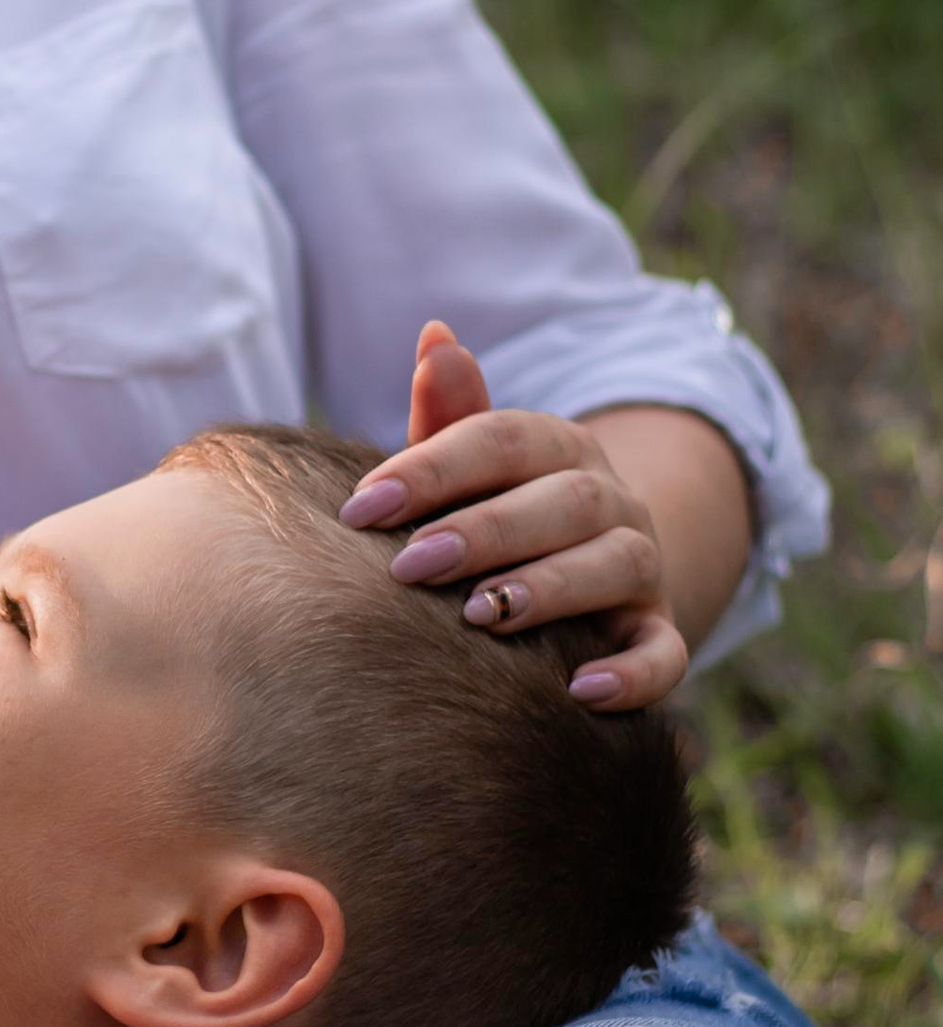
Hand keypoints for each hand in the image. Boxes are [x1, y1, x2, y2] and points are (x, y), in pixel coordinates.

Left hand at [340, 318, 684, 709]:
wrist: (577, 582)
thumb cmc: (490, 518)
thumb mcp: (467, 471)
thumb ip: (450, 417)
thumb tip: (436, 334)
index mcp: (557, 448)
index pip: (503, 440)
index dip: (433, 468)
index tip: (361, 509)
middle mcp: (610, 499)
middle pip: (565, 500)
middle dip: (485, 531)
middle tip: (409, 565)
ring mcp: (643, 566)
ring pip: (618, 564)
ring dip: (550, 586)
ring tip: (481, 615)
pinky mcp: (657, 632)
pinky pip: (665, 653)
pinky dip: (631, 673)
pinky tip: (577, 692)